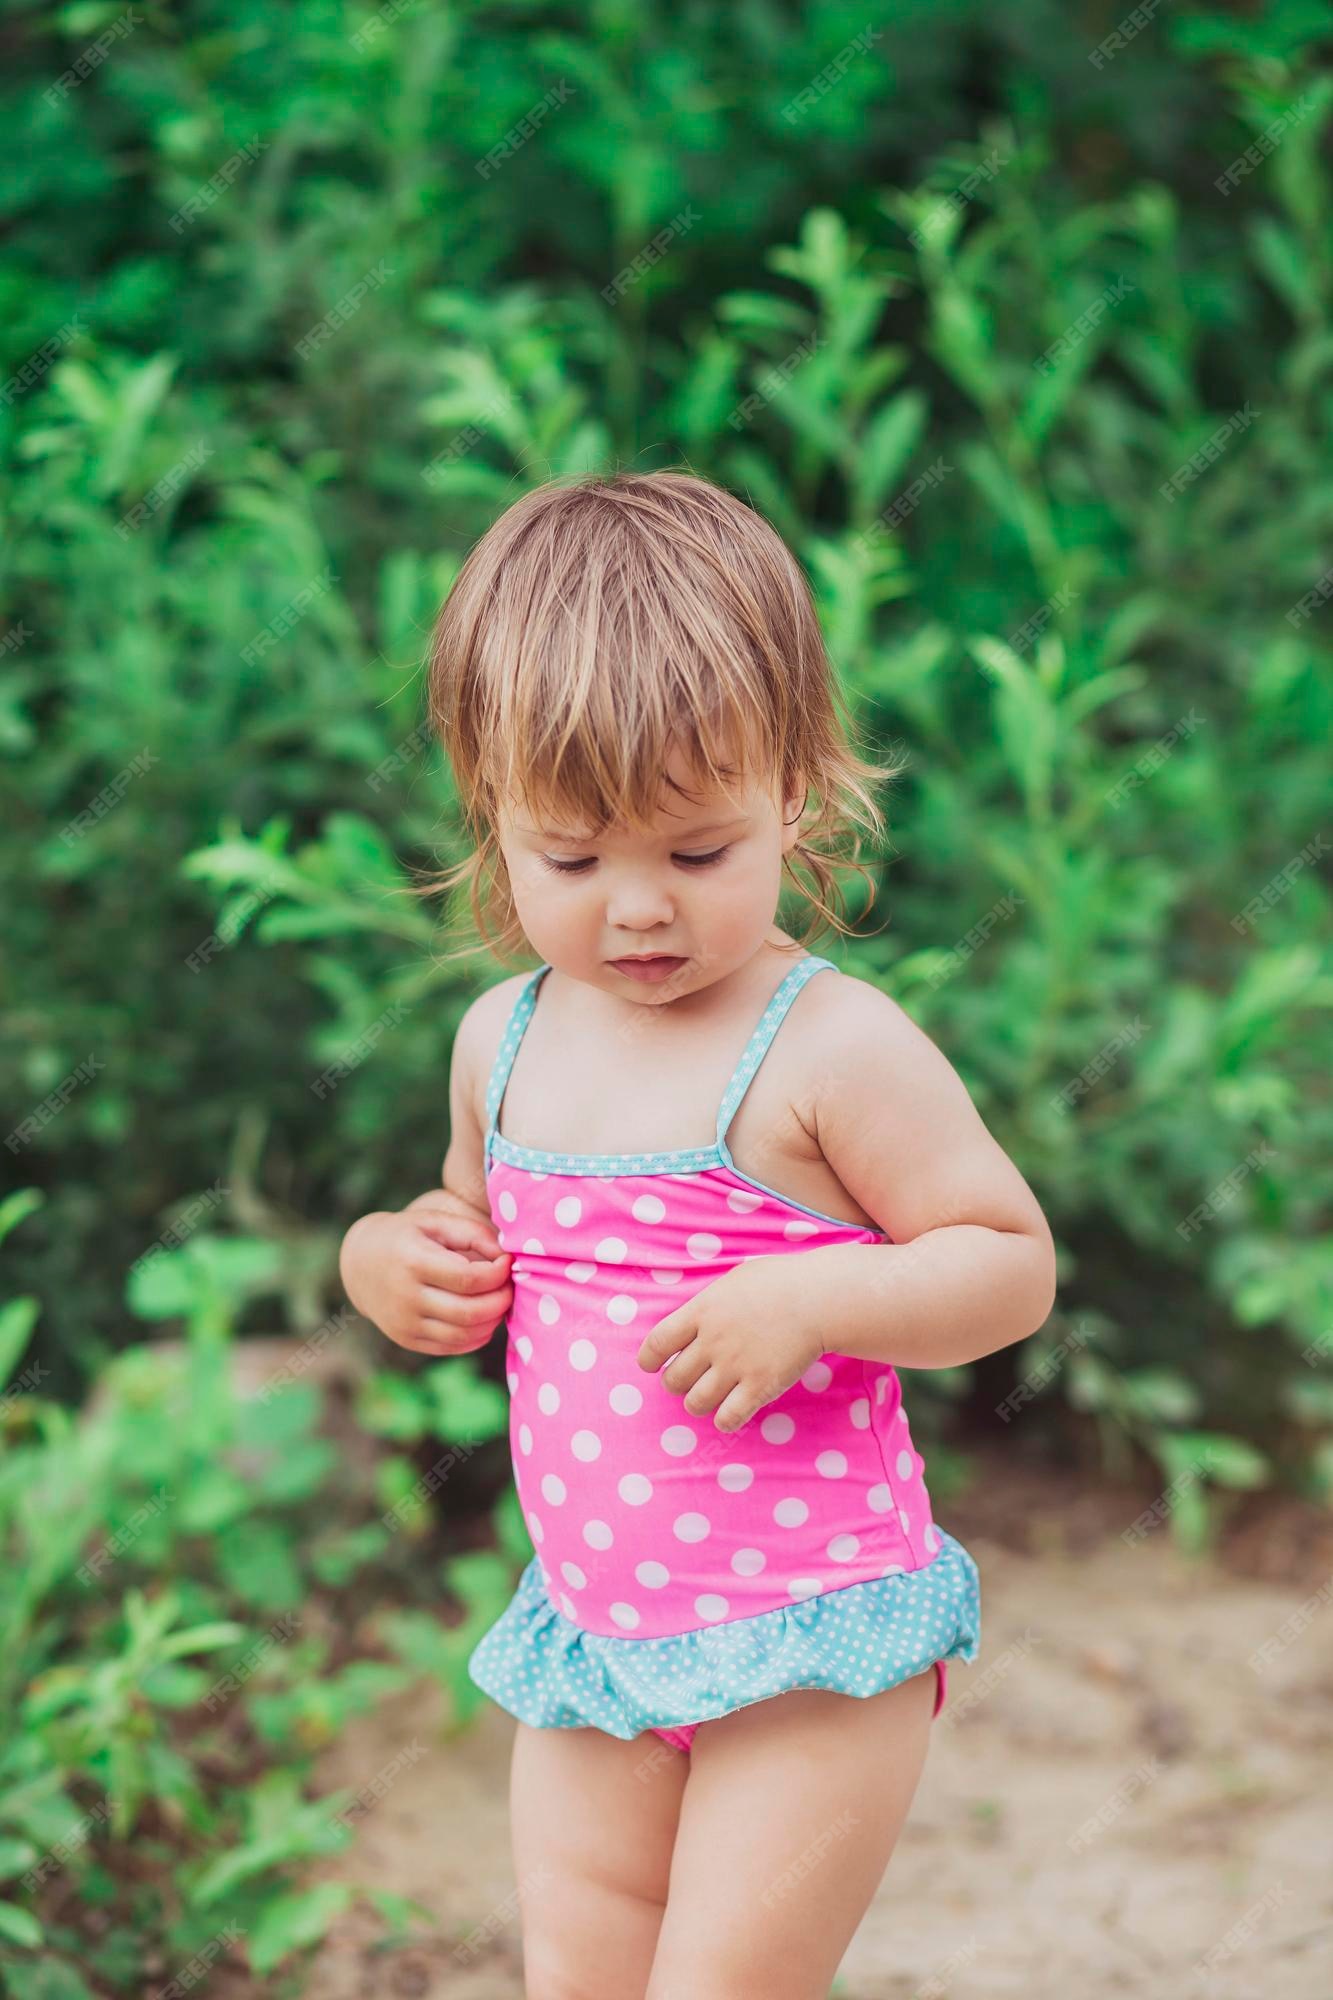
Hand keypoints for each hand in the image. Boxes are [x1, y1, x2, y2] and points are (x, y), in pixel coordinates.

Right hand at [339, 1196, 512, 1355]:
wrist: (360, 1262)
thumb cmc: (406, 1235)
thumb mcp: (435, 1221)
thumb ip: (474, 1233)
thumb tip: (507, 1258)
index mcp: (414, 1261)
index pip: (469, 1278)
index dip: (498, 1274)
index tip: (507, 1263)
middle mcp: (406, 1297)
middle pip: (469, 1312)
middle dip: (501, 1301)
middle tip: (510, 1287)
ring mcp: (404, 1323)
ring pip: (463, 1335)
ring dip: (492, 1321)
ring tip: (499, 1302)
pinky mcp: (407, 1339)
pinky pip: (452, 1347)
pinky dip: (477, 1337)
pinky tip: (484, 1318)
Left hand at [635, 1255, 825, 1432]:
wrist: (820, 1298)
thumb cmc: (781, 1282)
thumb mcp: (734, 1281)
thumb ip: (710, 1303)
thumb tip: (693, 1319)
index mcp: (703, 1311)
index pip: (658, 1343)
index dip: (650, 1360)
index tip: (652, 1365)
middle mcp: (713, 1340)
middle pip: (674, 1379)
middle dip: (677, 1383)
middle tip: (691, 1380)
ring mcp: (736, 1365)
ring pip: (696, 1402)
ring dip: (698, 1403)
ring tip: (709, 1397)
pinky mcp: (760, 1386)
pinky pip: (728, 1418)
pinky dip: (724, 1419)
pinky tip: (732, 1411)